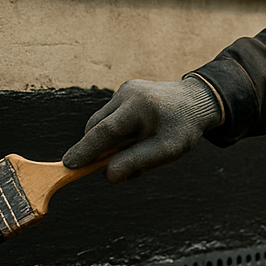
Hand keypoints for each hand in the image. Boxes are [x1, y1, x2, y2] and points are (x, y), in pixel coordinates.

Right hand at [62, 76, 222, 182]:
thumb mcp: (167, 151)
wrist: (196, 101)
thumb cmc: (183, 128)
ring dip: (108, 144)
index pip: (105, 131)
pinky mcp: (124, 93)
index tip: (69, 165)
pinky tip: (135, 141)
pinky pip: (110, 118)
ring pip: (101, 124)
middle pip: (97, 127)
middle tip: (108, 170)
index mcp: (139, 106)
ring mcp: (124, 91)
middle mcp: (127, 94)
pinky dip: (115, 135)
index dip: (85, 150)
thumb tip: (106, 175)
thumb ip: (137, 162)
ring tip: (134, 155)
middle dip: (96, 151)